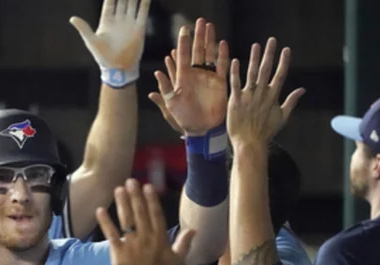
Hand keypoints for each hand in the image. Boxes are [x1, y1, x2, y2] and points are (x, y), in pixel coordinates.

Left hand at [70, 0, 149, 86]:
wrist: (118, 68)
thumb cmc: (103, 57)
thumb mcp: (91, 41)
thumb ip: (84, 28)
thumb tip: (72, 18)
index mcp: (107, 21)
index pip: (110, 2)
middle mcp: (119, 20)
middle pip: (122, 0)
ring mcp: (129, 23)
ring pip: (132, 4)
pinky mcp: (139, 29)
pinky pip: (142, 13)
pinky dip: (144, 3)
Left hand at [96, 179, 194, 264]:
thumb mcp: (178, 260)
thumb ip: (184, 243)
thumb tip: (194, 229)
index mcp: (160, 239)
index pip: (156, 215)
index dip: (151, 200)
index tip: (147, 187)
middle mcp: (146, 238)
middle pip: (140, 213)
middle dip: (135, 196)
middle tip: (130, 181)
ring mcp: (131, 244)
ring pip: (126, 220)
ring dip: (122, 203)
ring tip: (118, 189)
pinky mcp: (118, 252)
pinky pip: (111, 234)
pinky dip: (105, 222)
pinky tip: (100, 210)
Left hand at [149, 19, 228, 134]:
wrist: (201, 129)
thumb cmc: (183, 118)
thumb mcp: (171, 104)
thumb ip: (165, 90)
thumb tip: (156, 73)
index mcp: (183, 78)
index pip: (183, 56)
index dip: (184, 43)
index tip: (184, 29)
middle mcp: (195, 74)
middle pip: (197, 51)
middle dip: (198, 36)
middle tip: (200, 21)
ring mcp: (208, 77)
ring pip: (209, 55)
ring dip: (210, 41)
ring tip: (210, 27)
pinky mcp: (220, 82)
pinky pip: (222, 66)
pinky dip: (223, 55)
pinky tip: (223, 44)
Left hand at [227, 38, 304, 146]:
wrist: (249, 143)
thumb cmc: (266, 132)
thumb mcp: (282, 117)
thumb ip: (291, 101)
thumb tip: (303, 90)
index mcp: (273, 97)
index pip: (280, 75)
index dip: (284, 61)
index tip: (286, 49)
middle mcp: (261, 94)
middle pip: (266, 70)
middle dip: (269, 54)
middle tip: (271, 40)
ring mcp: (248, 96)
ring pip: (252, 73)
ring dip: (254, 58)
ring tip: (256, 45)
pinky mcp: (235, 100)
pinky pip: (234, 84)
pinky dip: (235, 72)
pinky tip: (234, 60)